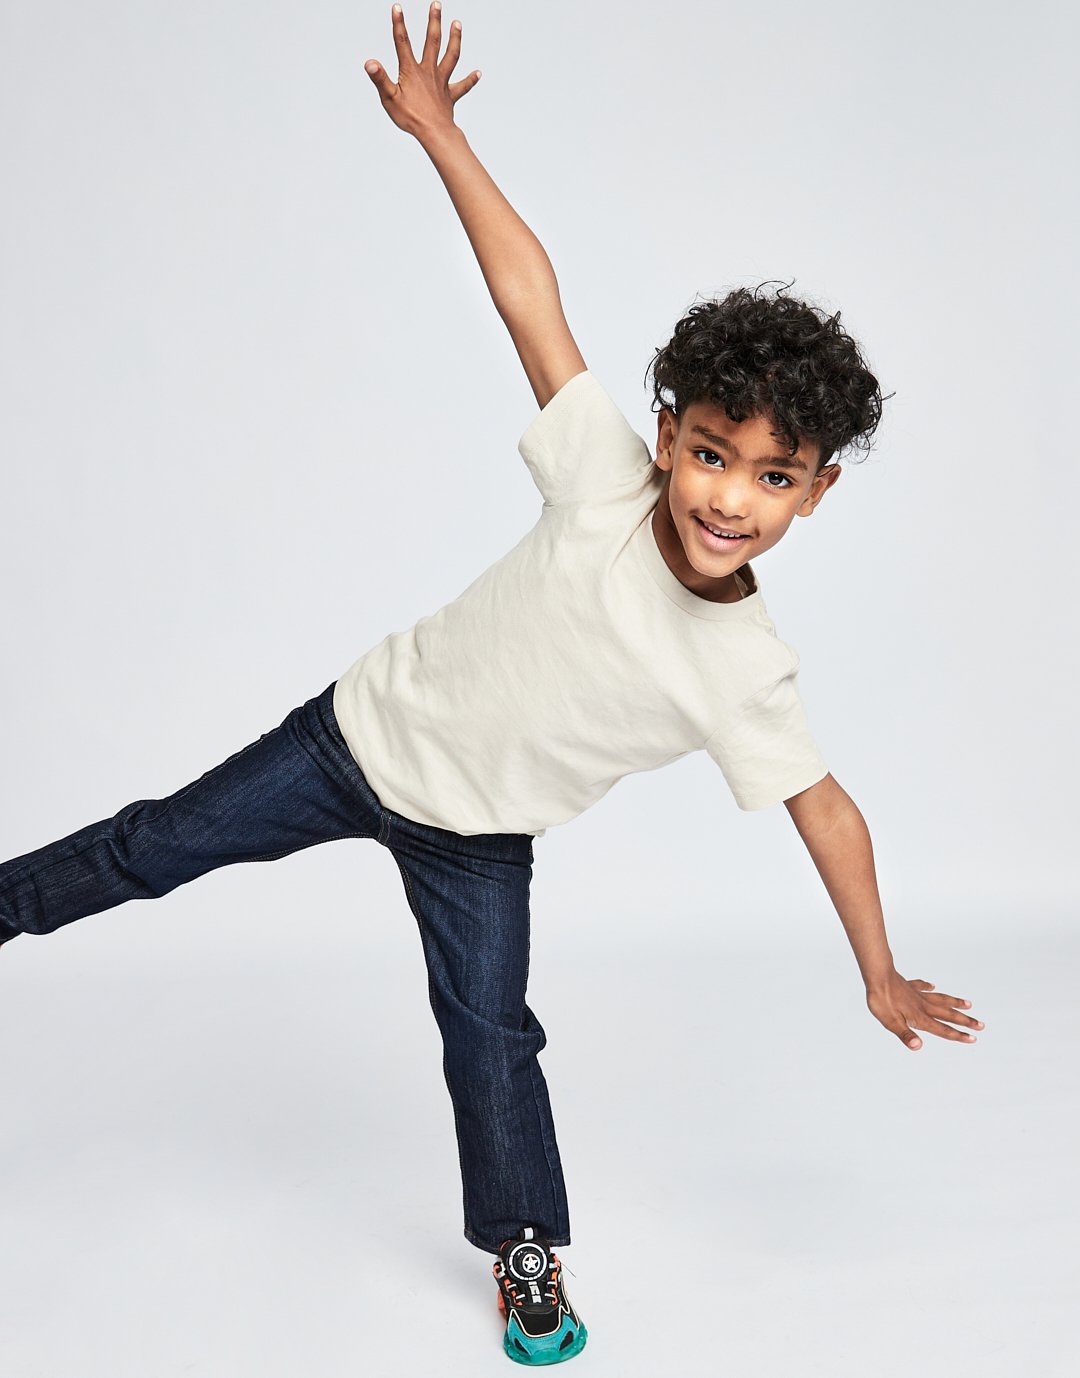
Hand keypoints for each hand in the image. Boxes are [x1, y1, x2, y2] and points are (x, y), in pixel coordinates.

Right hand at [364, 3, 480, 140]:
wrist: (435, 133)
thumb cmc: (411, 118)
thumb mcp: (389, 98)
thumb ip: (380, 79)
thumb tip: (370, 63)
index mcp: (411, 71)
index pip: (402, 42)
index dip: (399, 24)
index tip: (397, 7)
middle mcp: (428, 72)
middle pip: (432, 42)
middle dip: (434, 21)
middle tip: (436, 4)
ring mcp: (441, 82)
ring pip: (451, 56)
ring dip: (454, 39)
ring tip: (457, 23)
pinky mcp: (450, 96)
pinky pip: (462, 86)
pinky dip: (470, 80)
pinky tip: (478, 73)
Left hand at [866, 971, 984, 1050]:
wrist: (877, 976)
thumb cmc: (881, 1000)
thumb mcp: (890, 1022)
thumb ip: (905, 1035)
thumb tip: (918, 1047)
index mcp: (920, 1017)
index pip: (942, 1029)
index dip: (957, 1035)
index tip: (973, 1039)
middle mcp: (923, 1005)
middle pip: (948, 1014)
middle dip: (965, 1021)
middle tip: (981, 1025)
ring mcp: (917, 994)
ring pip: (940, 999)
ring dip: (955, 1003)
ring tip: (968, 1005)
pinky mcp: (908, 986)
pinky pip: (922, 986)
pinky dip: (928, 987)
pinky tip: (932, 985)